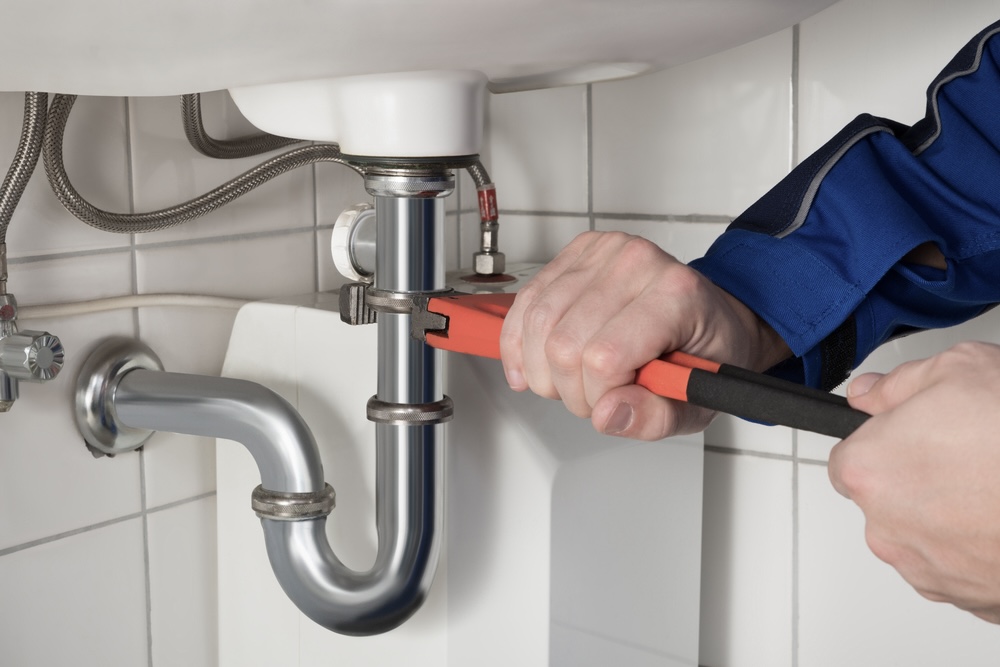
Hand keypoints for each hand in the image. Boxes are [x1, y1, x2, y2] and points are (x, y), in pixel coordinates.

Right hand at [499, 231, 789, 438]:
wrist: (709, 316)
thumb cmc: (704, 353)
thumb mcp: (696, 402)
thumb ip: (654, 417)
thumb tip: (607, 414)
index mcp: (676, 295)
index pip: (605, 357)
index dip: (598, 395)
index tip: (615, 402)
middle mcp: (638, 262)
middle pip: (564, 344)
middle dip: (568, 388)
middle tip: (592, 397)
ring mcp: (605, 252)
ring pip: (538, 323)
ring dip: (542, 368)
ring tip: (570, 380)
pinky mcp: (578, 252)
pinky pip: (527, 302)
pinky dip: (519, 341)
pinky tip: (530, 364)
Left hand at [831, 341, 999, 622]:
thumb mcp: (958, 370)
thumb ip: (897, 385)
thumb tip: (867, 393)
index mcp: (870, 471)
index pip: (847, 461)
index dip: (882, 444)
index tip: (910, 436)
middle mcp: (888, 529)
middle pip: (885, 501)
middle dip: (915, 479)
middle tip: (965, 454)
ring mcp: (929, 570)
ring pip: (922, 537)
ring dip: (947, 516)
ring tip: (994, 486)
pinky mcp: (969, 599)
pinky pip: (959, 568)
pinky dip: (977, 547)